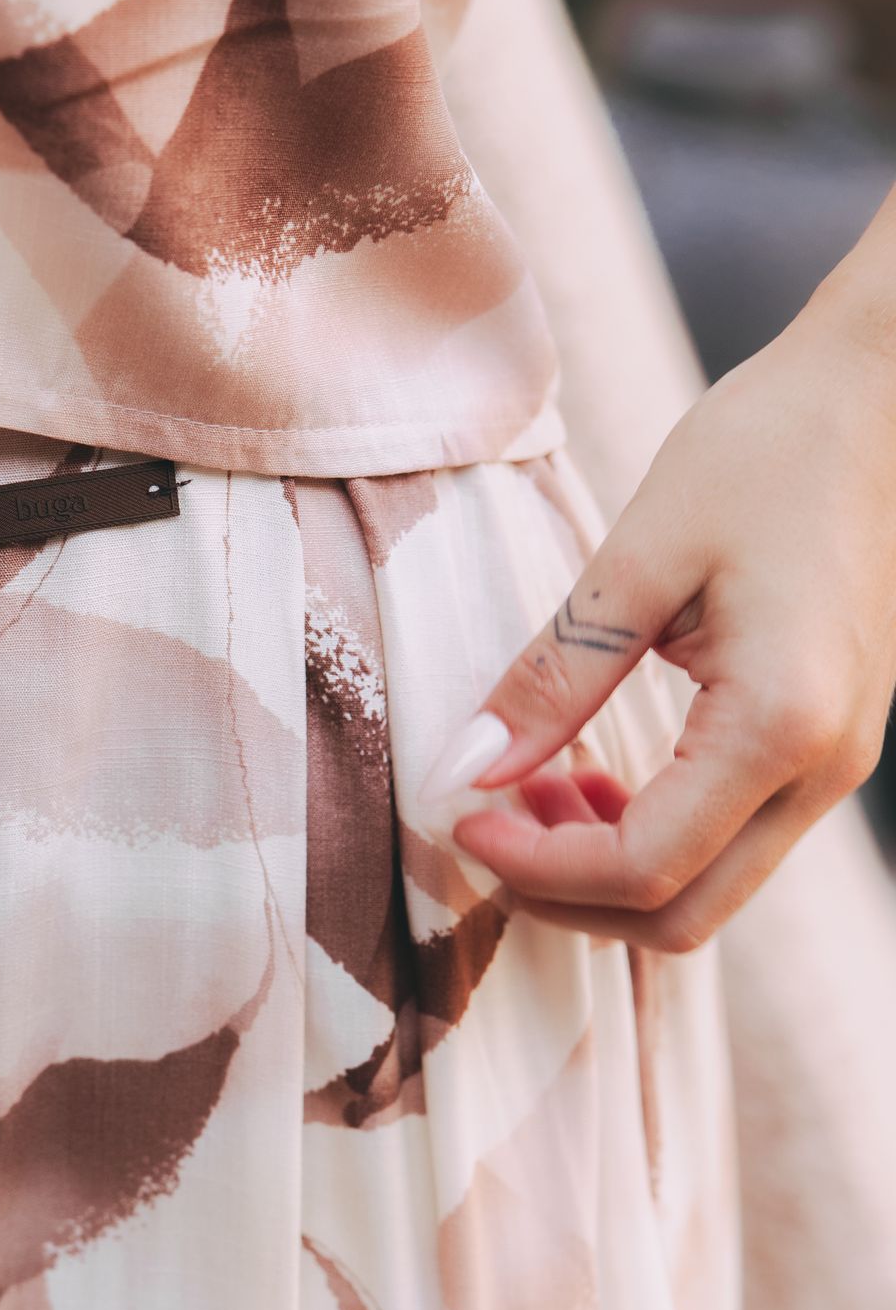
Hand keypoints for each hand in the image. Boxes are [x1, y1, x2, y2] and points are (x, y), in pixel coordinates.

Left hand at [417, 268, 895, 951]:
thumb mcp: (639, 556)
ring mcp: (834, 762)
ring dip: (604, 867)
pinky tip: (584, 774)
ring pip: (709, 887)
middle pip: (684, 914)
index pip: (644, 866)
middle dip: (567, 894)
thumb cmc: (767, 448)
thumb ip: (554, 676)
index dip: (536, 867)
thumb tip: (470, 766)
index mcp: (781, 723)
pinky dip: (649, 832)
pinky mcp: (824, 741)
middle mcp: (824, 767)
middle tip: (482, 825)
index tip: (456, 818)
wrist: (880, 394)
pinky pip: (731, 834)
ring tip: (522, 794)